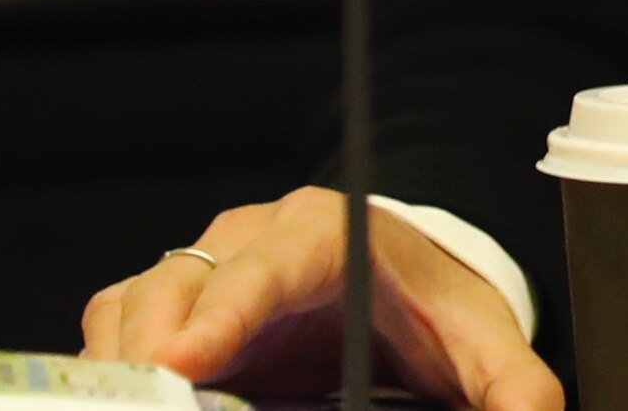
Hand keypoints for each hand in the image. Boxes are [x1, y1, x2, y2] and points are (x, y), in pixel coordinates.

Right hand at [82, 187, 562, 410]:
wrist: (412, 274)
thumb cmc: (436, 304)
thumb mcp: (485, 344)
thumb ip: (517, 389)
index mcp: (320, 233)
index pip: (259, 270)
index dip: (218, 318)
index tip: (180, 366)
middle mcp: (250, 237)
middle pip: (178, 288)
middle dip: (152, 352)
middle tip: (148, 404)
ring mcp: (205, 267)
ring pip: (135, 304)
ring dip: (122, 362)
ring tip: (126, 406)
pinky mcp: (178, 304)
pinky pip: (119, 322)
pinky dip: (111, 364)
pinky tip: (122, 401)